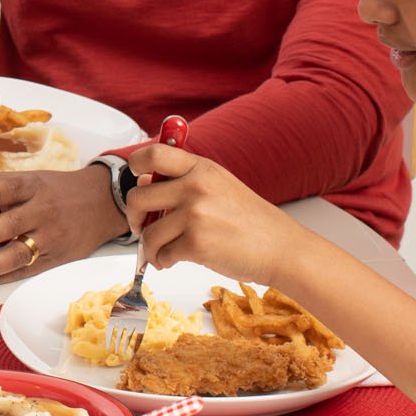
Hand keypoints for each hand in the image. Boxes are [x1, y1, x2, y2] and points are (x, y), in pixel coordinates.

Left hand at [0, 164, 126, 287]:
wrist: (101, 204)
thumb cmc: (56, 191)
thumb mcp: (33, 180)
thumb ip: (0, 187)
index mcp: (35, 187)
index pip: (12, 188)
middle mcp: (43, 212)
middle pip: (12, 224)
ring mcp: (51, 239)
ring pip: (18, 254)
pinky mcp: (55, 260)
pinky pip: (25, 271)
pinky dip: (1, 278)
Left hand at [124, 144, 309, 286]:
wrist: (282, 249)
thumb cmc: (251, 221)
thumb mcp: (220, 186)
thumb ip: (184, 181)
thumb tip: (143, 183)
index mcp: (201, 168)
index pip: (153, 154)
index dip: (135, 165)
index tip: (135, 179)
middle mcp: (196, 186)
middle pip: (138, 197)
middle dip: (133, 217)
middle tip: (139, 227)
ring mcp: (196, 214)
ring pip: (147, 233)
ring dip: (149, 247)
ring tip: (160, 252)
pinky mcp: (197, 244)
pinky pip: (162, 254)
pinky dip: (163, 261)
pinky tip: (174, 260)